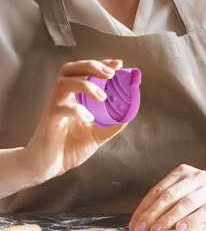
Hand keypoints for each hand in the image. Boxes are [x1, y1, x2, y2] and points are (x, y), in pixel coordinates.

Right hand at [23, 59, 125, 180]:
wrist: (49, 167)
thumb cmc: (70, 147)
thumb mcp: (97, 134)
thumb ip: (112, 123)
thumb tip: (130, 113)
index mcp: (73, 96)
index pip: (84, 70)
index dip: (100, 64)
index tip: (118, 63)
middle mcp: (62, 97)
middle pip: (71, 69)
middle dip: (92, 66)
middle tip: (111, 74)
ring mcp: (53, 107)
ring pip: (64, 83)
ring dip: (86, 85)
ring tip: (102, 97)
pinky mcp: (49, 121)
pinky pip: (60, 108)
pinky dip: (77, 110)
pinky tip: (89, 119)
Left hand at [128, 165, 205, 230]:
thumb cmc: (202, 195)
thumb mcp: (185, 190)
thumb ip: (167, 200)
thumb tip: (141, 221)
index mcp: (183, 172)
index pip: (159, 189)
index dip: (145, 207)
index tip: (134, 224)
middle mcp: (196, 177)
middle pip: (170, 195)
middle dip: (153, 213)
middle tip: (141, 229)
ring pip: (186, 202)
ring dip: (169, 217)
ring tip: (156, 230)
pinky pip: (204, 211)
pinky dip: (191, 220)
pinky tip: (180, 228)